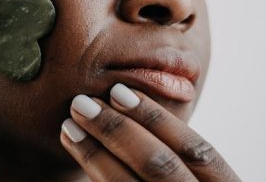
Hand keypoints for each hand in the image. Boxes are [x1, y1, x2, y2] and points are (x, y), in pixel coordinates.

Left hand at [60, 83, 239, 180]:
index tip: (118, 91)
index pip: (196, 150)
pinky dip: (94, 174)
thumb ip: (179, 155)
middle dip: (117, 130)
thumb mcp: (195, 177)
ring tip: (69, 126)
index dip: (157, 118)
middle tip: (81, 103)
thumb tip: (128, 101)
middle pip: (159, 165)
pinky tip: (75, 154)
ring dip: (95, 154)